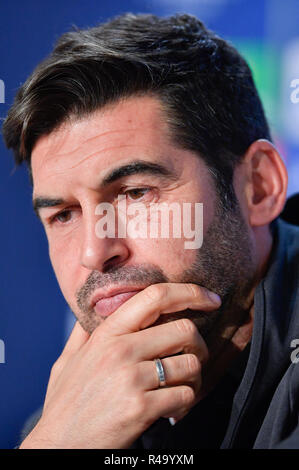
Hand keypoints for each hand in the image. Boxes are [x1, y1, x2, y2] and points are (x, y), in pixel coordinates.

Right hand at [20, 283, 220, 448]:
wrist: (59, 446)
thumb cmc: (65, 403)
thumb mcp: (67, 360)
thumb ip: (83, 333)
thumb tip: (91, 313)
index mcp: (107, 333)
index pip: (155, 296)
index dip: (190, 292)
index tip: (210, 299)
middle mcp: (120, 349)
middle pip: (184, 329)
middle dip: (199, 345)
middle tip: (193, 358)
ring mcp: (131, 378)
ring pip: (190, 364)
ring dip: (195, 378)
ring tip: (182, 387)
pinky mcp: (141, 408)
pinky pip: (185, 395)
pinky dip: (187, 403)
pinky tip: (173, 410)